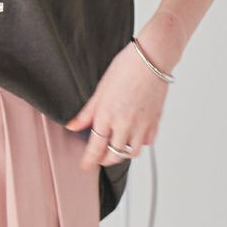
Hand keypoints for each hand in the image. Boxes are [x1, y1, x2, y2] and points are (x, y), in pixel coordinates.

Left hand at [65, 40, 169, 170]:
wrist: (151, 61)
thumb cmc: (125, 68)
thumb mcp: (100, 89)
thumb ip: (86, 112)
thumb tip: (72, 126)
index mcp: (107, 116)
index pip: (96, 147)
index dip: (89, 160)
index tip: (85, 165)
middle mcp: (124, 125)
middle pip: (113, 154)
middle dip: (104, 159)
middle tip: (99, 157)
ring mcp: (141, 126)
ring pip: (131, 153)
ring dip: (121, 154)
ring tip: (115, 148)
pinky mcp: (154, 123)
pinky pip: (146, 142)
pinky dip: (139, 144)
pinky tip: (134, 136)